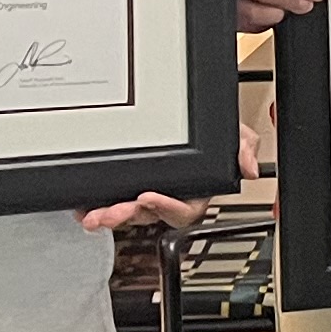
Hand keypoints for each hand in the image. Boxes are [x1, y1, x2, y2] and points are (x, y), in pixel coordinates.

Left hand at [80, 116, 263, 234]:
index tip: (149, 196)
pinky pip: (111, 201)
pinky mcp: (127, 188)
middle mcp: (170, 196)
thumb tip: (248, 168)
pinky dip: (94, 205)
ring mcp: (147, 194)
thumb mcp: (235, 134)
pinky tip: (82, 204)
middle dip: (127, 215)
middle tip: (111, 212)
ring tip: (92, 215)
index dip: (167, 207)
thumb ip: (244, 148)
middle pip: (148, 215)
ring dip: (108, 215)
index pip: (184, 209)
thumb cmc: (215, 133)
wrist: (194, 116)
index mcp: (196, 191)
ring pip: (127, 212)